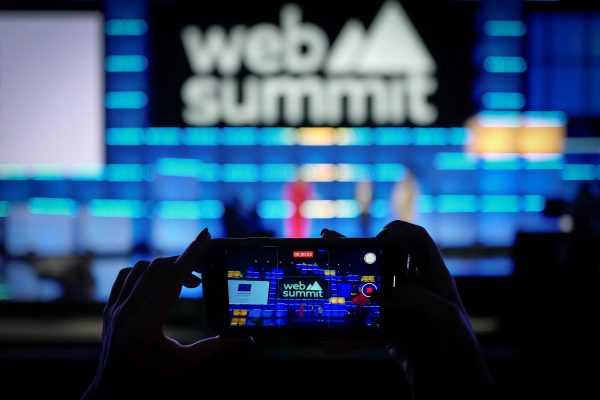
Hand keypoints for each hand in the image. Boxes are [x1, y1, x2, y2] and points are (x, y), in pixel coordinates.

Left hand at [82, 228, 251, 398]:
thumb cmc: (145, 387)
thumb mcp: (181, 367)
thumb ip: (214, 349)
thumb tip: (246, 340)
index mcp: (145, 323)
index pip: (172, 278)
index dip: (192, 256)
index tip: (206, 236)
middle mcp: (127, 310)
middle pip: (158, 268)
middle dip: (184, 263)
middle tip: (203, 276)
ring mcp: (115, 309)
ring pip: (141, 269)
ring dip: (165, 268)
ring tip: (185, 283)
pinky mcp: (110, 310)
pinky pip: (126, 277)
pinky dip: (145, 272)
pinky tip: (157, 284)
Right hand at [321, 221, 493, 397]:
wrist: (454, 387)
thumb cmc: (459, 353)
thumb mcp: (444, 320)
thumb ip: (417, 299)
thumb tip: (384, 292)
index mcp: (434, 279)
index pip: (418, 241)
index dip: (399, 232)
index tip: (379, 242)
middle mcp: (416, 289)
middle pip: (385, 260)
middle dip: (359, 250)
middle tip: (332, 240)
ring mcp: (402, 311)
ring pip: (369, 292)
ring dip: (345, 287)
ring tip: (324, 277)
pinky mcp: (391, 333)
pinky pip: (363, 329)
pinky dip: (347, 336)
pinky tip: (330, 343)